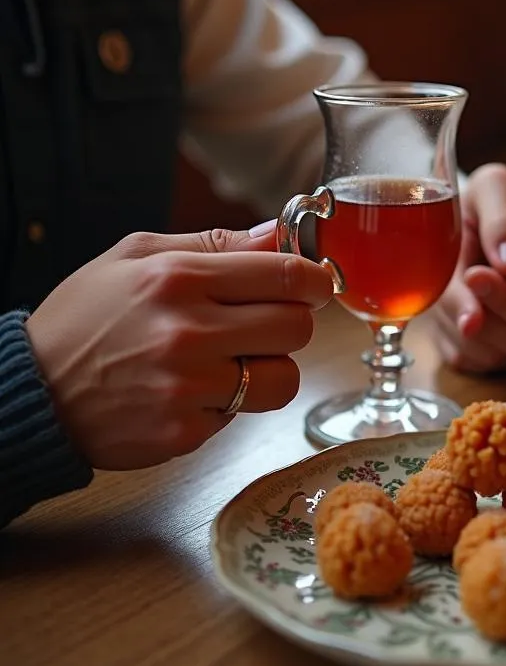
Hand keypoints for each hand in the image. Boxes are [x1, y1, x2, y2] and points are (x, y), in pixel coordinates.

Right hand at [26, 224, 333, 470]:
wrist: (29, 391)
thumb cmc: (86, 316)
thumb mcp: (136, 256)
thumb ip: (214, 244)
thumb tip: (279, 233)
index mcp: (178, 278)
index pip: (287, 275)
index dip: (315, 279)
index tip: (315, 283)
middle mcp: (187, 332)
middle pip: (297, 327)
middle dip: (294, 321)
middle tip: (269, 321)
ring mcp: (187, 387)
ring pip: (284, 378)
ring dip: (271, 368)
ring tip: (235, 359)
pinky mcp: (184, 432)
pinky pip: (242, 415)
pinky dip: (228, 402)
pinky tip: (193, 389)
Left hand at [430, 163, 505, 372]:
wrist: (457, 216)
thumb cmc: (483, 200)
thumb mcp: (492, 189)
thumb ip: (503, 221)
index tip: (477, 275)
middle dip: (488, 313)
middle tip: (464, 278)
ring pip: (493, 354)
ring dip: (461, 320)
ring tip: (452, 279)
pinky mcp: (487, 351)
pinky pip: (468, 361)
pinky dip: (448, 334)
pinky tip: (448, 301)